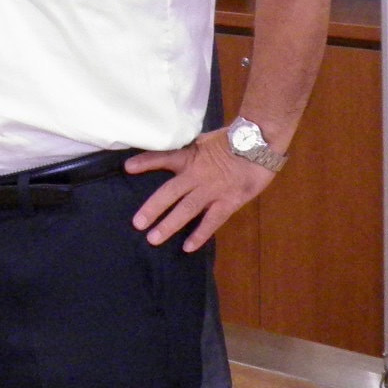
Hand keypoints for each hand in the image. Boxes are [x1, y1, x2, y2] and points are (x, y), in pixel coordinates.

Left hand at [125, 132, 275, 251]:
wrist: (260, 143)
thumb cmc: (233, 140)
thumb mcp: (206, 140)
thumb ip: (191, 151)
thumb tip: (176, 154)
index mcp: (190, 156)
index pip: (163, 157)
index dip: (145, 162)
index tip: (127, 167)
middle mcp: (196, 175)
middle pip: (169, 192)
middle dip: (153, 208)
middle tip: (137, 224)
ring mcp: (211, 190)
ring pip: (186, 210)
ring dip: (169, 225)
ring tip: (153, 238)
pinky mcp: (228, 202)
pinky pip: (211, 221)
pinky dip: (200, 234)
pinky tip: (188, 247)